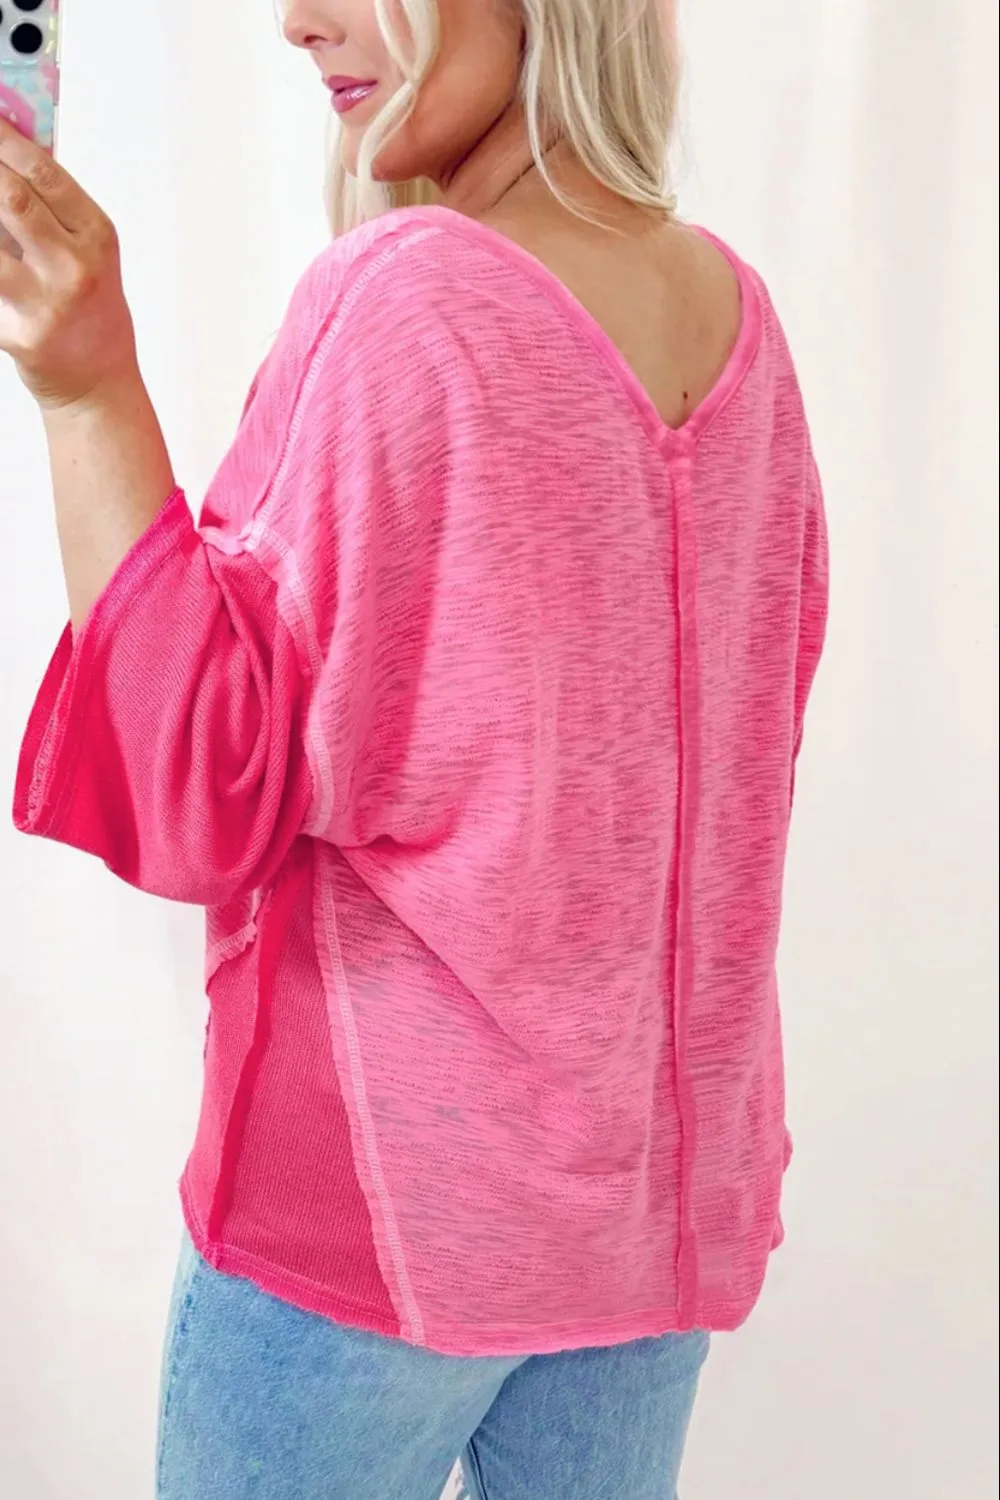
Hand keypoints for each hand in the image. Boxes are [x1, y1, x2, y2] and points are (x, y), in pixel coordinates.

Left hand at [0, 118, 137, 408]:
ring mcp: (46, 304)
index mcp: (97, 238)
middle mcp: (75, 269)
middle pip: (12, 200)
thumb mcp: (88, 251)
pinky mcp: (18, 336)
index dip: (4, 138)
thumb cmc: (89, 309)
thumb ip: (52, 206)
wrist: (97, 382)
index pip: (43, 172)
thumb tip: (8, 150)